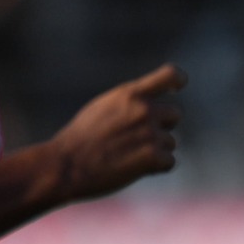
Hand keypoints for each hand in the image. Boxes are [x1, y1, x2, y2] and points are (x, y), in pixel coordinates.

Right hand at [50, 66, 182, 200]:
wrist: (65, 165)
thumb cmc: (81, 139)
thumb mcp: (103, 107)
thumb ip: (130, 102)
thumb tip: (152, 104)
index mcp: (130, 93)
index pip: (170, 75)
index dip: (178, 80)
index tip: (176, 88)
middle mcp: (144, 109)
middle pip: (174, 115)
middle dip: (161, 127)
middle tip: (134, 139)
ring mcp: (150, 132)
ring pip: (170, 142)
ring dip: (154, 151)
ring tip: (125, 155)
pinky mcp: (153, 156)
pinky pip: (169, 162)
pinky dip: (155, 168)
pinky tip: (132, 167)